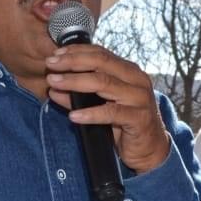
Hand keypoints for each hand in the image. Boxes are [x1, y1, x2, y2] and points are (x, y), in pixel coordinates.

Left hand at [44, 45, 171, 173]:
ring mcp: (139, 98)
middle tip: (50, 64)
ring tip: (55, 84)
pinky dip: (90, 113)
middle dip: (72, 62)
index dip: (76, 52)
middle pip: (101, 63)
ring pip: (104, 83)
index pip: (100, 53)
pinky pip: (111, 113)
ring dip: (75, 82)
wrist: (150, 149)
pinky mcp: (138, 118)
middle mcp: (136, 79)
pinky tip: (73, 115)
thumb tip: (53, 88)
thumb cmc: (125, 122)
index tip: (55, 55)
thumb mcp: (100, 105)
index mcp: (128, 71)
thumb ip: (79, 95)